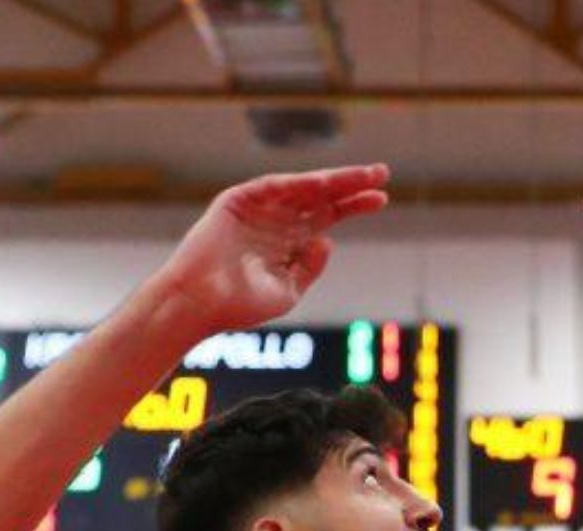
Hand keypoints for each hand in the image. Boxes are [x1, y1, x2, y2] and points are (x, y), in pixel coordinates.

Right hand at [155, 165, 389, 334]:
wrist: (200, 303)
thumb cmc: (240, 305)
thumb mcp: (289, 290)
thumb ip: (310, 265)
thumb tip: (328, 239)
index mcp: (289, 241)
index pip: (328, 216)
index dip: (354, 205)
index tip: (382, 198)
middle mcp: (276, 220)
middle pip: (321, 197)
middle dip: (351, 184)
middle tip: (381, 173)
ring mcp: (257, 208)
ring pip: (302, 188)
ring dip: (333, 179)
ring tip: (364, 175)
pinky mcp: (237, 201)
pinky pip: (273, 186)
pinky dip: (299, 183)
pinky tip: (325, 183)